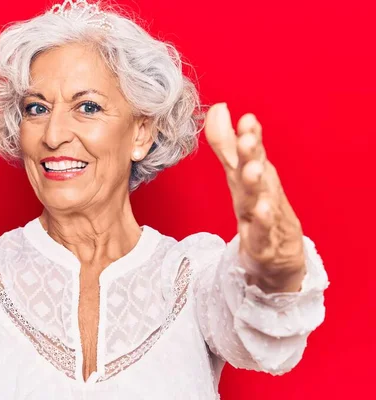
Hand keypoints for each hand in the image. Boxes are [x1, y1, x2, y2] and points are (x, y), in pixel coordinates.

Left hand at [204, 103, 305, 292]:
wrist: (277, 259)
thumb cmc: (259, 210)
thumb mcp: (240, 175)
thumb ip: (226, 143)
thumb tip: (218, 108)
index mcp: (252, 177)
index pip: (249, 153)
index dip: (248, 136)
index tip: (246, 117)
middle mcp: (261, 193)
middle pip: (255, 171)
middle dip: (251, 153)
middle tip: (247, 136)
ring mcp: (264, 219)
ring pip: (259, 200)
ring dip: (256, 184)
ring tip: (253, 169)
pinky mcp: (263, 245)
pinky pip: (261, 234)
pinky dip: (262, 223)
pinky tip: (261, 210)